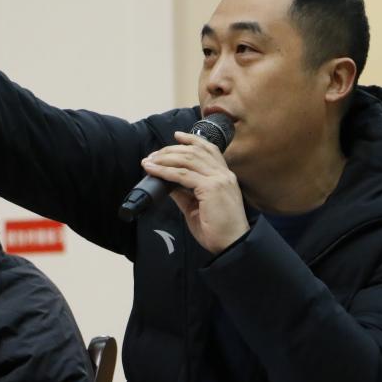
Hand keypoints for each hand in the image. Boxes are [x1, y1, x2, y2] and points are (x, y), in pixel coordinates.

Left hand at [141, 131, 249, 254]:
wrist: (232, 245)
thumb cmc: (218, 230)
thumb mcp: (197, 208)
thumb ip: (184, 193)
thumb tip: (168, 184)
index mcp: (225, 176)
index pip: (209, 150)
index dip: (192, 140)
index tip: (177, 136)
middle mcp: (224, 174)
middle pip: (195, 151)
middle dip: (171, 150)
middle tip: (153, 155)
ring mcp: (219, 179)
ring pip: (188, 159)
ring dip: (165, 158)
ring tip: (149, 161)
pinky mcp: (211, 188)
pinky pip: (182, 175)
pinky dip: (165, 171)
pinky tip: (153, 170)